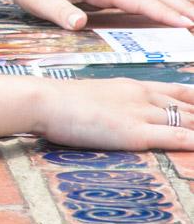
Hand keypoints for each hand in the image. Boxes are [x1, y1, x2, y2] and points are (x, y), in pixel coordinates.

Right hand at [38, 78, 193, 150]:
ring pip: (189, 120)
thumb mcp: (93, 95)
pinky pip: (177, 137)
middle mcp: (143, 97)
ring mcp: (140, 114)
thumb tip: (114, 114)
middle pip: (190, 108)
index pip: (179, 92)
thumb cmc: (59, 101)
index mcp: (133, 86)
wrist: (44, 100)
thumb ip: (112, 103)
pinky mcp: (134, 133)